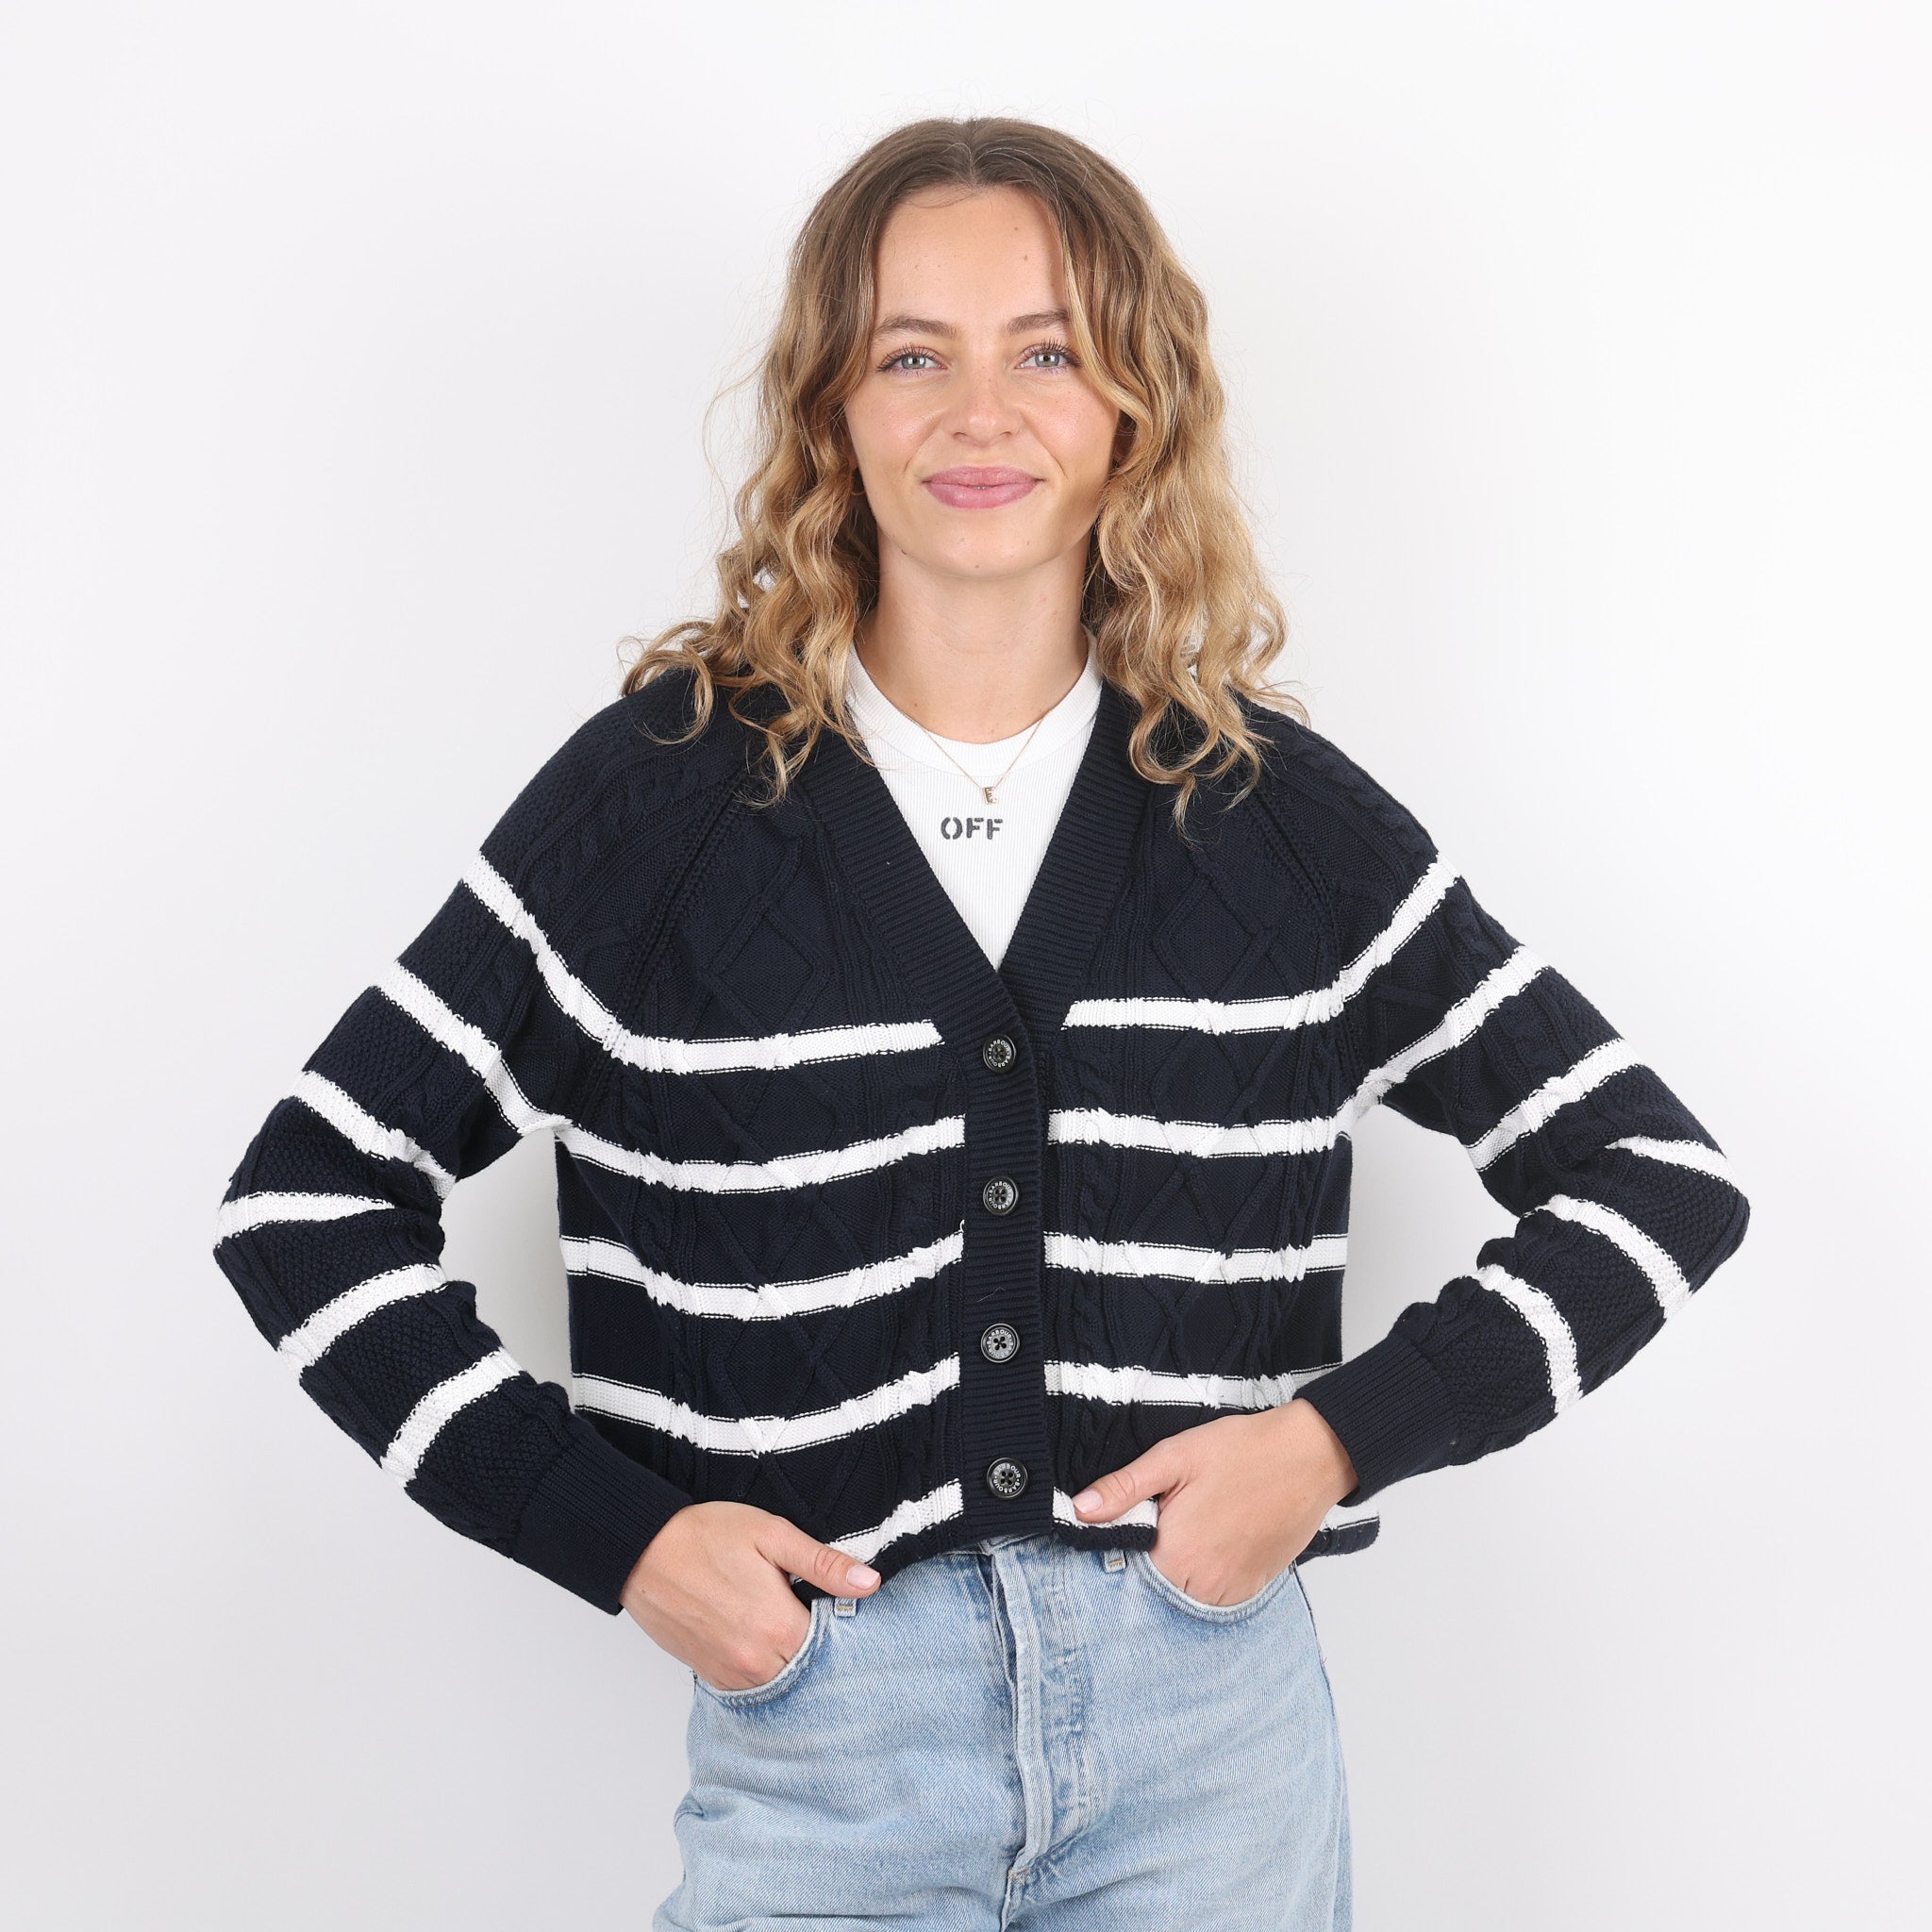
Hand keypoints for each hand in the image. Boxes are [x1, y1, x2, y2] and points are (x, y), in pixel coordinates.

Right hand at [620, 1500, 881, 1690]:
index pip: (833, 1648)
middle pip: (808, 1673)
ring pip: (779, 1686)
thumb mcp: (771, 1535)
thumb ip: (822, 1564)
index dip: (844, 1631)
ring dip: (792, 1666)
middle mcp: (754, 1661)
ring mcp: (729, 1673)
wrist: (642, 1550)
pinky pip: (749, 1688)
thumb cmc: (705, 1535)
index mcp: (777, 1627)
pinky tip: (767, 1647)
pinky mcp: (708, 1674)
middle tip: (824, 1622)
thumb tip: (870, 1583)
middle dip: (821, 1653)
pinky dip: (764, 1673)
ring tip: (794, 1633)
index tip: (848, 1614)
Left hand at [1070, 1399, 1359, 1605]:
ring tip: (1195, 1524)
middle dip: (1151, 1556)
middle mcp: (1203, 1585)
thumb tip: (1079, 1509)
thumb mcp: (1174, 1457)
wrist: (1309, 1456)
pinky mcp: (1253, 1588)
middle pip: (1154, 1584)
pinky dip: (1206, 1574)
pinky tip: (1215, 1538)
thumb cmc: (1242, 1451)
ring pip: (1183, 1593)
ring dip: (1179, 1568)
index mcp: (1176, 1554)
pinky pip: (1214, 1595)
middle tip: (1168, 1516)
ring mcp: (1232, 1592)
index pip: (1124, 1570)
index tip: (1132, 1524)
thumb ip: (1124, 1488)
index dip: (1121, 1546)